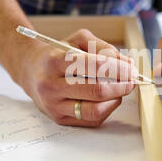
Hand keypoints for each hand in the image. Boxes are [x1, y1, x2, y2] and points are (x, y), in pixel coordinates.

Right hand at [20, 29, 136, 125]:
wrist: (30, 70)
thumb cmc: (58, 54)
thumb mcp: (78, 40)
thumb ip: (104, 48)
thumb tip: (128, 64)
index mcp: (56, 61)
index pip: (95, 66)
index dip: (119, 69)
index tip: (131, 70)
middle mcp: (51, 85)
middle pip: (96, 90)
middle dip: (121, 86)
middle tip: (131, 81)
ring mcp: (54, 105)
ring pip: (95, 110)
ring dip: (115, 100)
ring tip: (120, 90)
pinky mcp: (59, 119)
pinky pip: (91, 120)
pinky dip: (106, 110)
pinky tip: (109, 100)